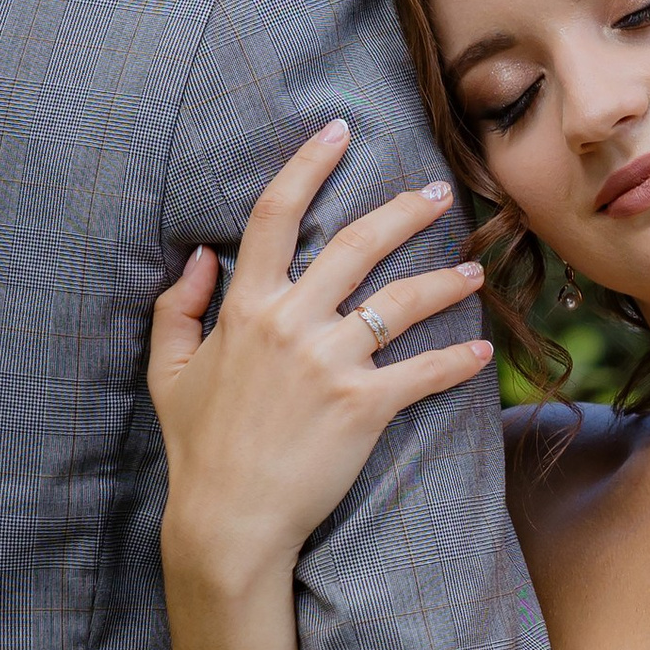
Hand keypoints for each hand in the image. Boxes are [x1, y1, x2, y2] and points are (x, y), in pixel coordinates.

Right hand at [149, 123, 492, 594]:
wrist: (227, 519)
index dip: (309, 164)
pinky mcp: (365, 406)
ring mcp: (330, 362)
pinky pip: (424, 372)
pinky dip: (458, 361)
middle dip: (403, 209)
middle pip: (357, 244)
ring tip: (474, 271)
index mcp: (245, 305)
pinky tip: (482, 353)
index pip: (277, 213)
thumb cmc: (198, 449)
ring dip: (444, 280)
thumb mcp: (167, 371)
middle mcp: (290, 322)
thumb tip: (200, 256)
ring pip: (402, 301)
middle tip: (439, 191)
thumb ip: (179, 308)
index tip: (340, 131)